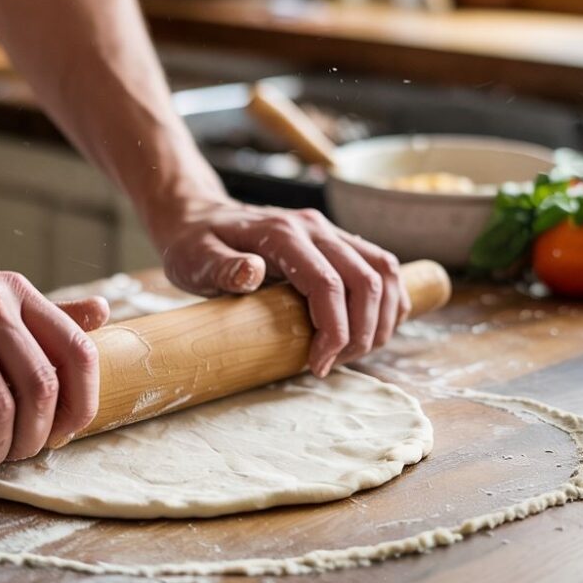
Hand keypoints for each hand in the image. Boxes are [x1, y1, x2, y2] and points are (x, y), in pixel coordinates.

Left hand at [156, 201, 408, 376]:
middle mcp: (314, 227)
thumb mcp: (194, 259)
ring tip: (354, 352)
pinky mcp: (336, 240)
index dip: (334, 330)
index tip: (317, 365)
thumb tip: (250, 273)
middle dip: (362, 332)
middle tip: (333, 364)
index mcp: (282, 234)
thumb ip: (221, 267)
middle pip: (367, 280)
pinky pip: (381, 266)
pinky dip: (389, 300)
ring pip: (383, 270)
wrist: (197, 217)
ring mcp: (329, 231)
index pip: (328, 283)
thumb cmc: (193, 244)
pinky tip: (373, 329)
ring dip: (382, 318)